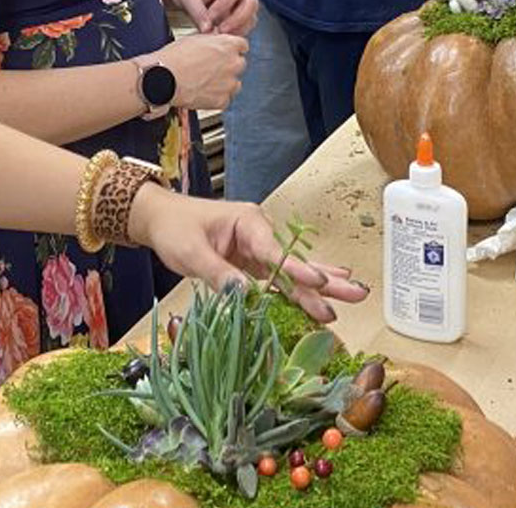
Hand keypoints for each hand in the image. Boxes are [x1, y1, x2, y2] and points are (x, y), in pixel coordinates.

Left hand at [127, 190, 369, 322]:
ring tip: (353, 296)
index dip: (298, 270)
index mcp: (248, 222)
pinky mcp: (252, 262)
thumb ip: (219, 274)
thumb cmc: (174, 228)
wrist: (159, 219)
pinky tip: (325, 290)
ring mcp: (258, 248)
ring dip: (321, 287)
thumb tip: (244, 295)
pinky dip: (301, 287)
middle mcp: (259, 233)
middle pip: (296, 261)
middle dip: (326, 280)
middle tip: (355, 294)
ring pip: (293, 271)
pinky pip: (280, 277)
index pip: (276, 251)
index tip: (319, 283)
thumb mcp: (191, 252)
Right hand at [155, 32, 247, 109]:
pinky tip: (203, 93)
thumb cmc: (174, 58)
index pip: (243, 46)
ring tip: (205, 82)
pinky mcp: (222, 100)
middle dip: (228, 66)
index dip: (232, 49)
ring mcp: (229, 83)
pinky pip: (225, 99)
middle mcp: (233, 64)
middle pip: (239, 64)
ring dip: (224, 83)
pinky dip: (216, 98)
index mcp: (228, 45)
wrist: (162, 79)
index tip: (226, 54)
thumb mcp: (195, 39)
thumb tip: (216, 42)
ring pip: (235, 83)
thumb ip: (213, 41)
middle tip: (211, 69)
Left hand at [169, 0, 258, 36]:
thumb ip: (197, 12)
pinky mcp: (244, 14)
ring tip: (218, 36)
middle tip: (219, 31)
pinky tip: (221, 37)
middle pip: (250, 2)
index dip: (223, 5)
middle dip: (236, 19)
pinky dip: (236, 33)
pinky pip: (247, 25)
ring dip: (237, 28)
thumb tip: (207, 30)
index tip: (209, 18)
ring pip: (251, 16)